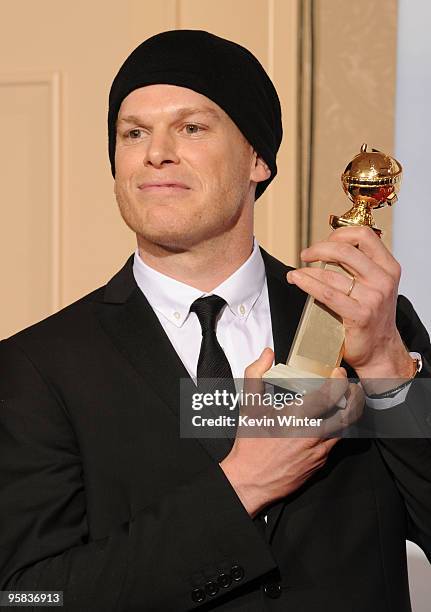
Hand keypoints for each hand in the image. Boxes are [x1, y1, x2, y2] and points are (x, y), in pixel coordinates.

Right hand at [220, 348, 363, 516]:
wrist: (251, 481)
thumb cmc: (250, 443)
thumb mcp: (249, 405)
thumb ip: (256, 374)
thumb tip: (267, 354)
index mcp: (296, 417)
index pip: (329, 395)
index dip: (339, 381)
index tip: (338, 373)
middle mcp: (312, 434)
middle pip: (348, 412)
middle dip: (355, 396)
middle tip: (352, 386)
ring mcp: (319, 451)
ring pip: (346, 428)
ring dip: (350, 411)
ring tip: (348, 400)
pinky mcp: (321, 463)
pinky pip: (337, 442)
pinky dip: (339, 428)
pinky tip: (333, 421)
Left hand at [286, 226, 413, 382]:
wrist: (380, 349)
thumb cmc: (373, 316)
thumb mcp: (374, 284)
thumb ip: (359, 265)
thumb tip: (328, 248)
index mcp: (388, 267)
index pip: (364, 235)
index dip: (339, 233)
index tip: (325, 241)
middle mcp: (383, 280)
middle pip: (345, 250)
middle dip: (318, 249)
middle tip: (306, 255)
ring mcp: (372, 298)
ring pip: (331, 273)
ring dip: (307, 270)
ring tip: (296, 273)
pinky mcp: (359, 315)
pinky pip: (327, 293)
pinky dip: (307, 283)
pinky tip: (298, 280)